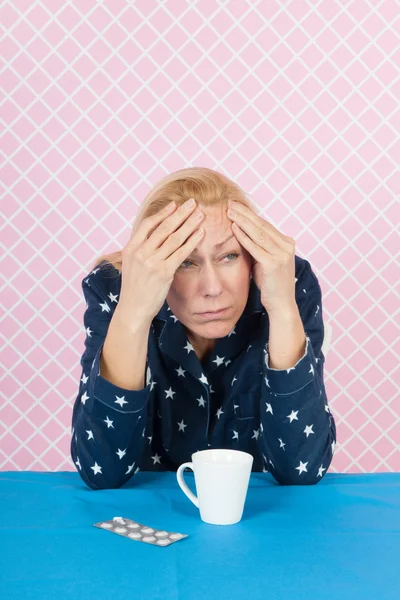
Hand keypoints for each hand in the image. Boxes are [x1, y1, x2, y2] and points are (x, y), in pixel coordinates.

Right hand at [119, 198, 204, 321]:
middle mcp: (141, 253)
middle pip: (164, 227)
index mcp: (131, 248)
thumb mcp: (133, 265)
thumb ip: (142, 250)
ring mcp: (152, 262)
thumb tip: (156, 237)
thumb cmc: (135, 289)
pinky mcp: (163, 273)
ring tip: (200, 214)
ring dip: (189, 224)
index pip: (148, 224)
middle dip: (180, 213)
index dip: (163, 213)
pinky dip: (192, 241)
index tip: (175, 204)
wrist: (133, 309)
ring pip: (174, 238)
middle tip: (193, 203)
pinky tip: (200, 233)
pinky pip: (181, 253)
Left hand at [226, 200, 296, 314]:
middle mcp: (286, 246)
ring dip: (242, 221)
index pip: (265, 225)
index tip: (236, 205)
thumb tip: (242, 233)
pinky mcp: (274, 264)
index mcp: (286, 243)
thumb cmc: (271, 284)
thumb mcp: (265, 261)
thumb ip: (258, 247)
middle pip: (261, 225)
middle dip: (244, 213)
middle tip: (230, 202)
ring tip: (229, 211)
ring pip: (258, 233)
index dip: (249, 214)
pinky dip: (243, 237)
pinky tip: (233, 228)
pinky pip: (255, 247)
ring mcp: (282, 255)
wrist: (281, 304)